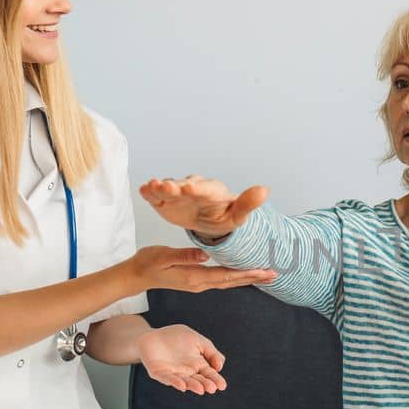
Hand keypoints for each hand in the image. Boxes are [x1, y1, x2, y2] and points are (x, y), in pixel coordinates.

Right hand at [124, 246, 275, 293]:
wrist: (136, 275)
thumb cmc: (148, 262)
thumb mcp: (164, 256)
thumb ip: (185, 255)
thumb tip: (205, 255)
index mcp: (194, 277)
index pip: (227, 276)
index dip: (247, 273)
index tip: (265, 271)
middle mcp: (200, 283)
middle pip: (233, 281)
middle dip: (254, 278)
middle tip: (275, 274)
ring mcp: (198, 284)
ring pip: (229, 282)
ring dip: (248, 278)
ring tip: (266, 275)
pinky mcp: (196, 281)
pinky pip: (221, 280)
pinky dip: (236, 277)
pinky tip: (243, 274)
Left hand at [137, 324, 226, 394]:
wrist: (153, 335)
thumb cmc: (177, 338)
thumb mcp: (198, 340)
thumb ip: (211, 352)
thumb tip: (219, 367)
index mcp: (197, 365)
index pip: (209, 374)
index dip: (216, 380)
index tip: (222, 386)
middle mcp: (187, 372)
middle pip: (198, 380)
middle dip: (205, 384)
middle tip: (212, 388)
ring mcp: (173, 373)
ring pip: (184, 381)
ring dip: (192, 386)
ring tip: (200, 389)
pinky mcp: (159, 373)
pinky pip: (167, 378)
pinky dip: (174, 382)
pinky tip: (182, 385)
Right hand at [139, 175, 269, 241]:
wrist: (208, 222)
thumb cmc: (223, 217)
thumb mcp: (237, 216)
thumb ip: (247, 204)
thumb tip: (264, 190)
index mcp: (212, 193)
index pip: (205, 189)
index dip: (197, 189)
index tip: (190, 188)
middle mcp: (193, 188)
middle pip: (182, 186)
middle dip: (174, 187)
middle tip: (166, 186)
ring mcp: (178, 194)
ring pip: (167, 189)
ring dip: (159, 187)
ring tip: (151, 186)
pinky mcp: (165, 201)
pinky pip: (156, 196)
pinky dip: (150, 193)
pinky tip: (143, 190)